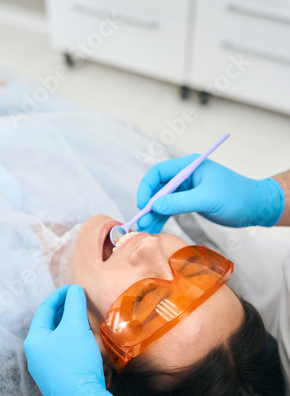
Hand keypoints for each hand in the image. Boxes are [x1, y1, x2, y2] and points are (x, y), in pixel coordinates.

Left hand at [24, 284, 118, 395]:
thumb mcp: (75, 325)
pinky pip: (62, 350)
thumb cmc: (75, 362)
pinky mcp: (57, 376)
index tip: (73, 288)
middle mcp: (36, 354)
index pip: (45, 308)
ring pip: (57, 337)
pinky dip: (71, 338)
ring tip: (83, 316)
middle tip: (79, 299)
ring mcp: (45, 367)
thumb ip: (74, 303)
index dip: (60, 295)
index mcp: (34, 339)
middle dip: (64, 309)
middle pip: (50, 323)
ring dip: (69, 324)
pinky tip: (84, 338)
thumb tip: (75, 289)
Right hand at [137, 154, 283, 231]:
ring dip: (153, 214)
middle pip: (157, 188)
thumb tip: (155, 206)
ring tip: (146, 229)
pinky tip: (155, 228)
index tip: (143, 205)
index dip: (147, 187)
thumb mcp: (207, 199)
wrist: (255, 206)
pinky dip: (162, 218)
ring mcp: (186, 189)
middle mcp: (184, 176)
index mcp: (188, 166)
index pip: (158, 172)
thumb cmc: (236, 196)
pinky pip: (170, 208)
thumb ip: (180, 202)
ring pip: (162, 200)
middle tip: (142, 222)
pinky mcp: (189, 201)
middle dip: (148, 204)